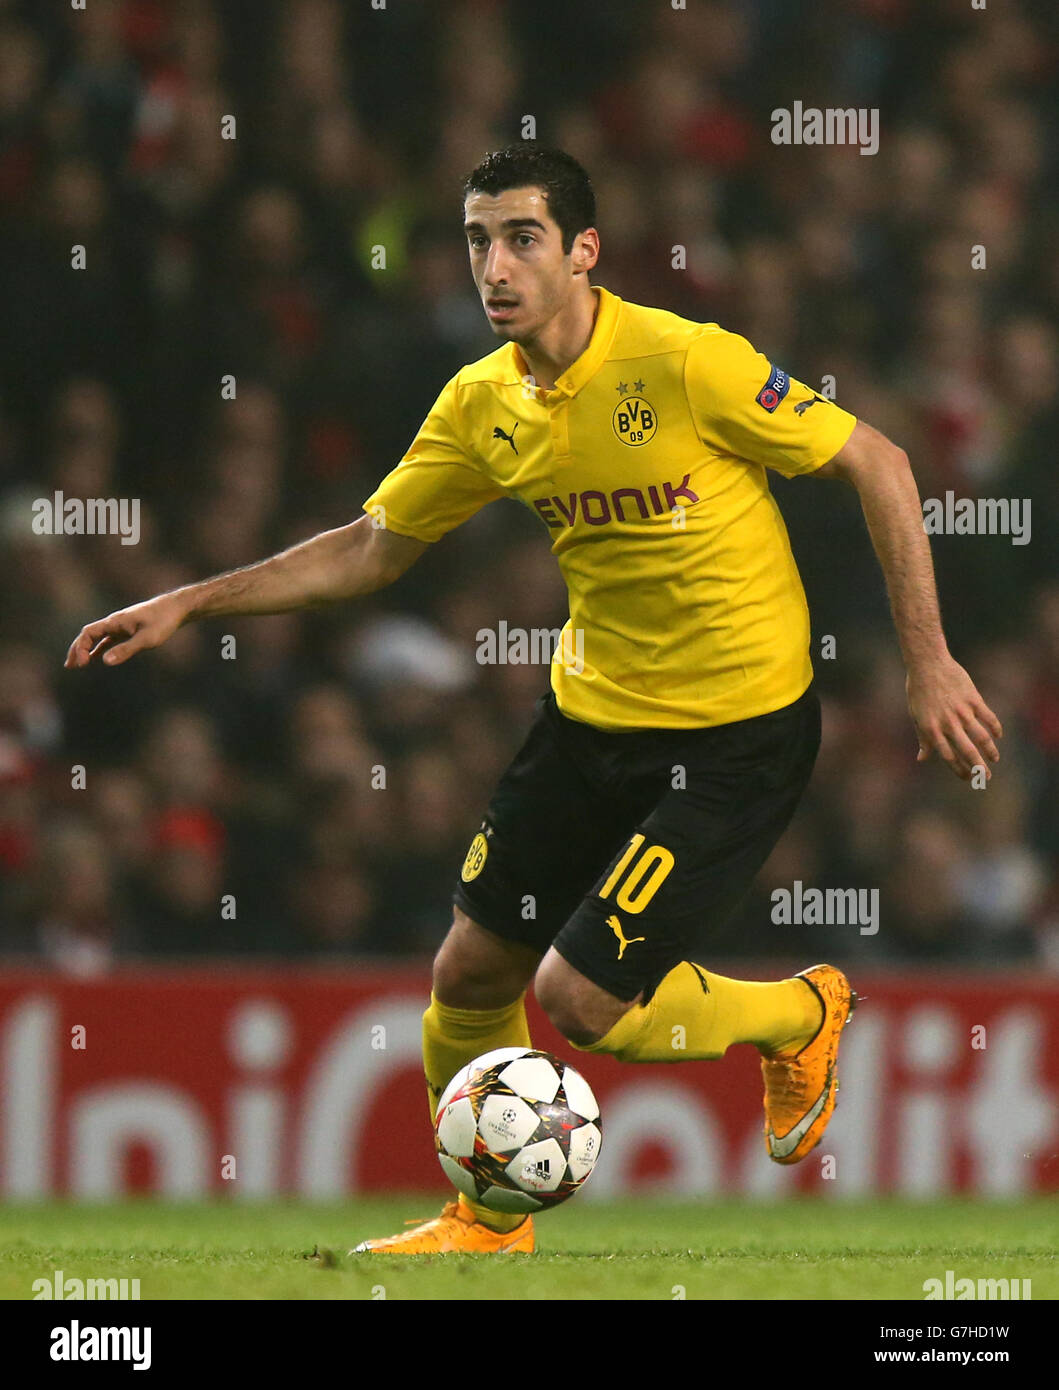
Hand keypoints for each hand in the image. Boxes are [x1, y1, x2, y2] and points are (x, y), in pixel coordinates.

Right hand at [64, 592, 188, 669]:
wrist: (176, 608)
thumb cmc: (163, 621)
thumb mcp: (146, 639)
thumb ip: (126, 649)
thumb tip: (105, 661)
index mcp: (114, 622)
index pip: (88, 633)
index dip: (81, 648)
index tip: (82, 664)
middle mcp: (114, 622)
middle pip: (88, 635)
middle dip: (77, 650)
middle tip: (69, 666)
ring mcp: (121, 626)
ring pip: (97, 638)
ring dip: (86, 650)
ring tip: (77, 665)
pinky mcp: (129, 630)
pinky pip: (109, 640)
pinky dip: (100, 649)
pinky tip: (97, 658)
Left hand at [906, 657, 1002, 781]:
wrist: (928, 665)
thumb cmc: (919, 691)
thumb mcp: (916, 716)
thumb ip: (923, 738)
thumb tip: (922, 759)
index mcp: (933, 729)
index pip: (949, 757)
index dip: (959, 770)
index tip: (967, 778)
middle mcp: (948, 723)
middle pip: (968, 751)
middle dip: (978, 767)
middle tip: (986, 778)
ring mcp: (962, 712)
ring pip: (982, 737)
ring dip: (990, 751)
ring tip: (995, 759)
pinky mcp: (973, 700)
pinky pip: (988, 717)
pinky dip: (995, 728)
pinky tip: (998, 735)